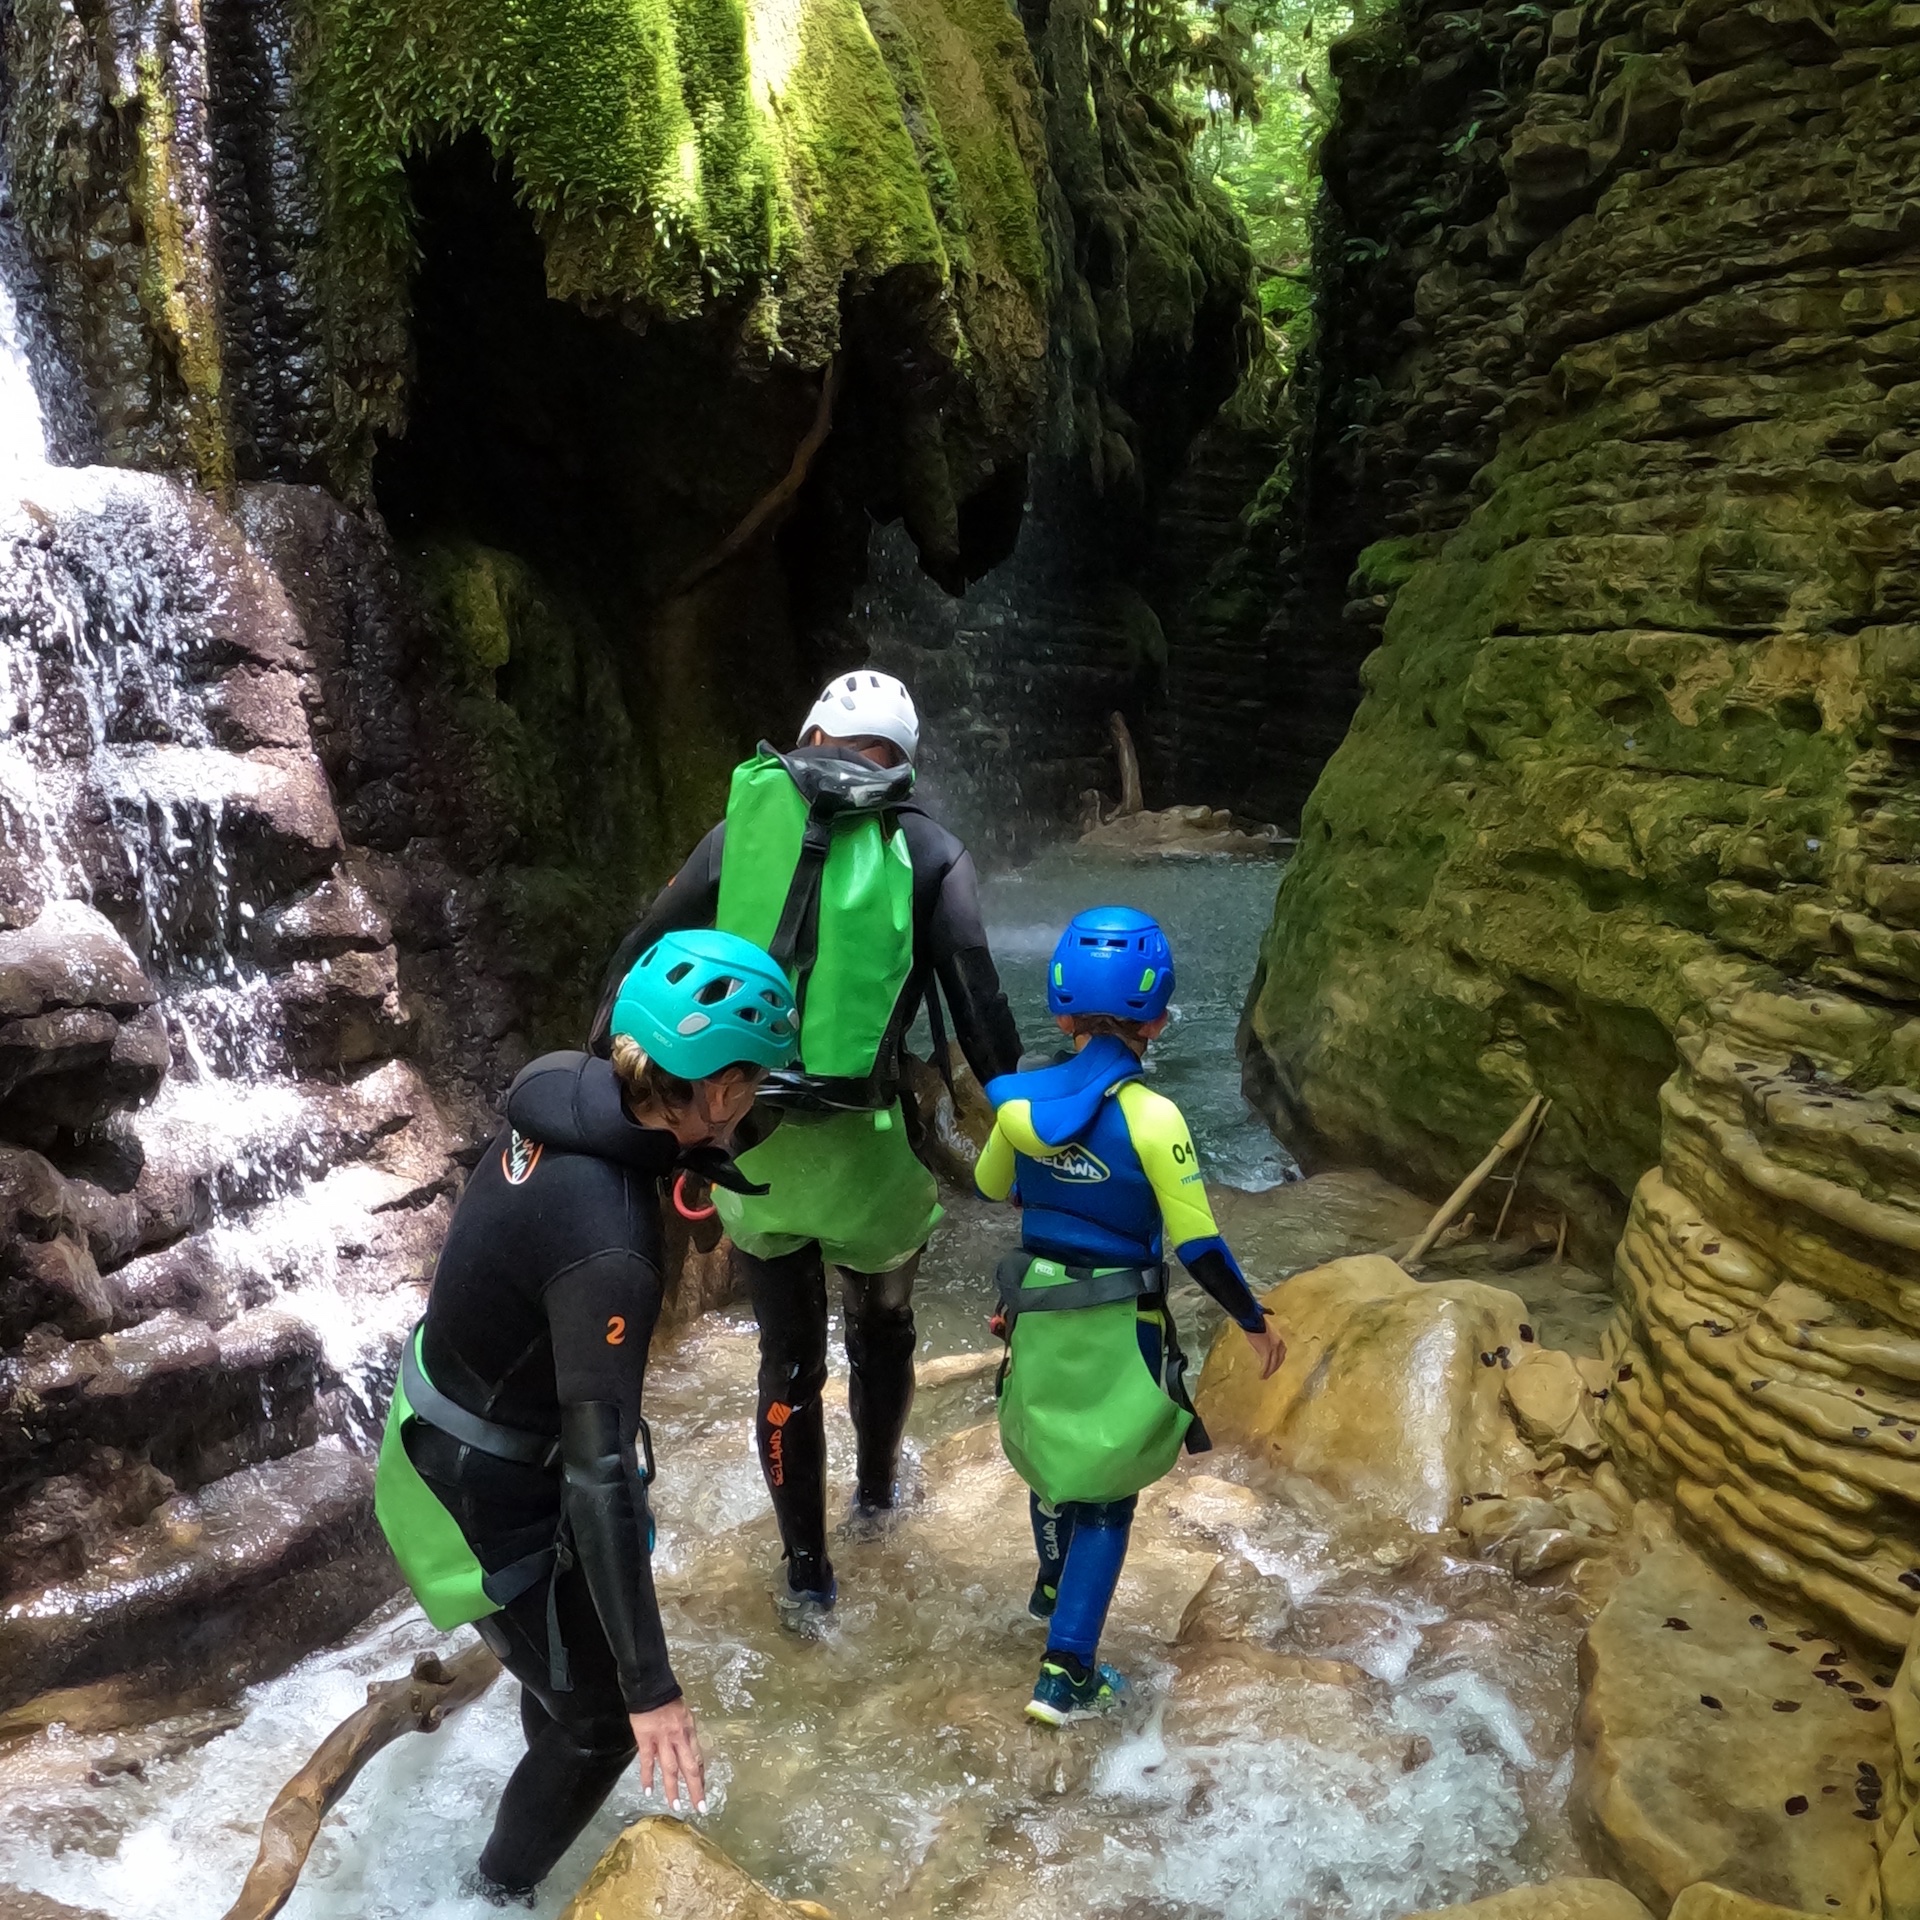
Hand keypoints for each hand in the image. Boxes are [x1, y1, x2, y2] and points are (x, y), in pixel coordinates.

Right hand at [631, 1699, 705, 1813]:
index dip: (701, 1777)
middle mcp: (680, 1738)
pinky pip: (648, 1762)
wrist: (652, 1688)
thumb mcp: (686, 1716)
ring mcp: (663, 1740)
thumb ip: (686, 1736)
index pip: (698, 1759)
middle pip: (689, 1768)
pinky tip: (648, 1791)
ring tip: (676, 1806)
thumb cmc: (669, 1701)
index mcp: (690, 1732)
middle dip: (695, 1789)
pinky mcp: (646, 1740)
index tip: (702, 1792)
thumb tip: (687, 1753)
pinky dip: (647, 1777)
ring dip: (673, 1789)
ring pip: (670, 1769)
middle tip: (699, 1807)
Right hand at [1244, 1323, 1284, 1379]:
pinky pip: (1266, 1365)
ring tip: (1264, 1377)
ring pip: (1273, 1364)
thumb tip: (1264, 1336)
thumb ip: (1267, 1335)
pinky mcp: (1266, 1352)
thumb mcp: (1265, 1329)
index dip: (1278, 1361)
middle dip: (1275, 1367)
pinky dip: (1264, 1371)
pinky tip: (1261, 1376)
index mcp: (1279, 1339)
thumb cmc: (1256, 1321)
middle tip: (1269, 1373)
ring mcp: (1273, 1349)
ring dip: (1269, 1372)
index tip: (1274, 1365)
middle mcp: (1279, 1344)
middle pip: (1279, 1360)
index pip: (1281, 1353)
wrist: (1253, 1320)